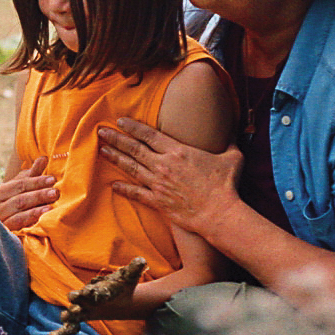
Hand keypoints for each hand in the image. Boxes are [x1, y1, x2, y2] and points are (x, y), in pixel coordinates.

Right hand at [0, 155, 56, 231]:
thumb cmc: (12, 204)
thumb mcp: (20, 188)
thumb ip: (32, 174)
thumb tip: (44, 158)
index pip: (20, 184)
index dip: (37, 181)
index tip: (53, 179)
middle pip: (21, 198)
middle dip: (39, 194)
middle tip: (56, 192)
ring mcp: (1, 220)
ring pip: (19, 211)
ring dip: (36, 208)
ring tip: (51, 205)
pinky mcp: (6, 232)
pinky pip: (19, 224)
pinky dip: (32, 219)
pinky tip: (43, 217)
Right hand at [61, 257, 145, 326]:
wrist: (116, 296)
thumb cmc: (120, 286)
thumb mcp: (128, 279)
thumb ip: (133, 269)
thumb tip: (142, 260)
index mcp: (95, 288)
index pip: (92, 289)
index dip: (93, 291)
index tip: (94, 292)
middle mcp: (85, 297)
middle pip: (76, 298)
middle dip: (76, 301)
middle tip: (76, 307)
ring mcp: (81, 308)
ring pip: (70, 312)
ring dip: (68, 315)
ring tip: (65, 320)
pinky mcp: (81, 318)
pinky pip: (68, 326)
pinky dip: (60, 332)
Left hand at [98, 118, 241, 235]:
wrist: (219, 213)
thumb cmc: (226, 185)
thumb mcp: (232, 158)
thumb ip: (230, 143)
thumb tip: (233, 134)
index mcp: (178, 151)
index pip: (149, 135)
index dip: (133, 127)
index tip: (120, 120)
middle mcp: (164, 165)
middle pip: (134, 149)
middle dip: (116, 138)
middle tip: (101, 131)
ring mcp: (158, 184)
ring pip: (131, 168)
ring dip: (115, 158)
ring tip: (102, 150)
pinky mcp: (158, 201)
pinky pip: (136, 193)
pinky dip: (124, 189)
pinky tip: (113, 185)